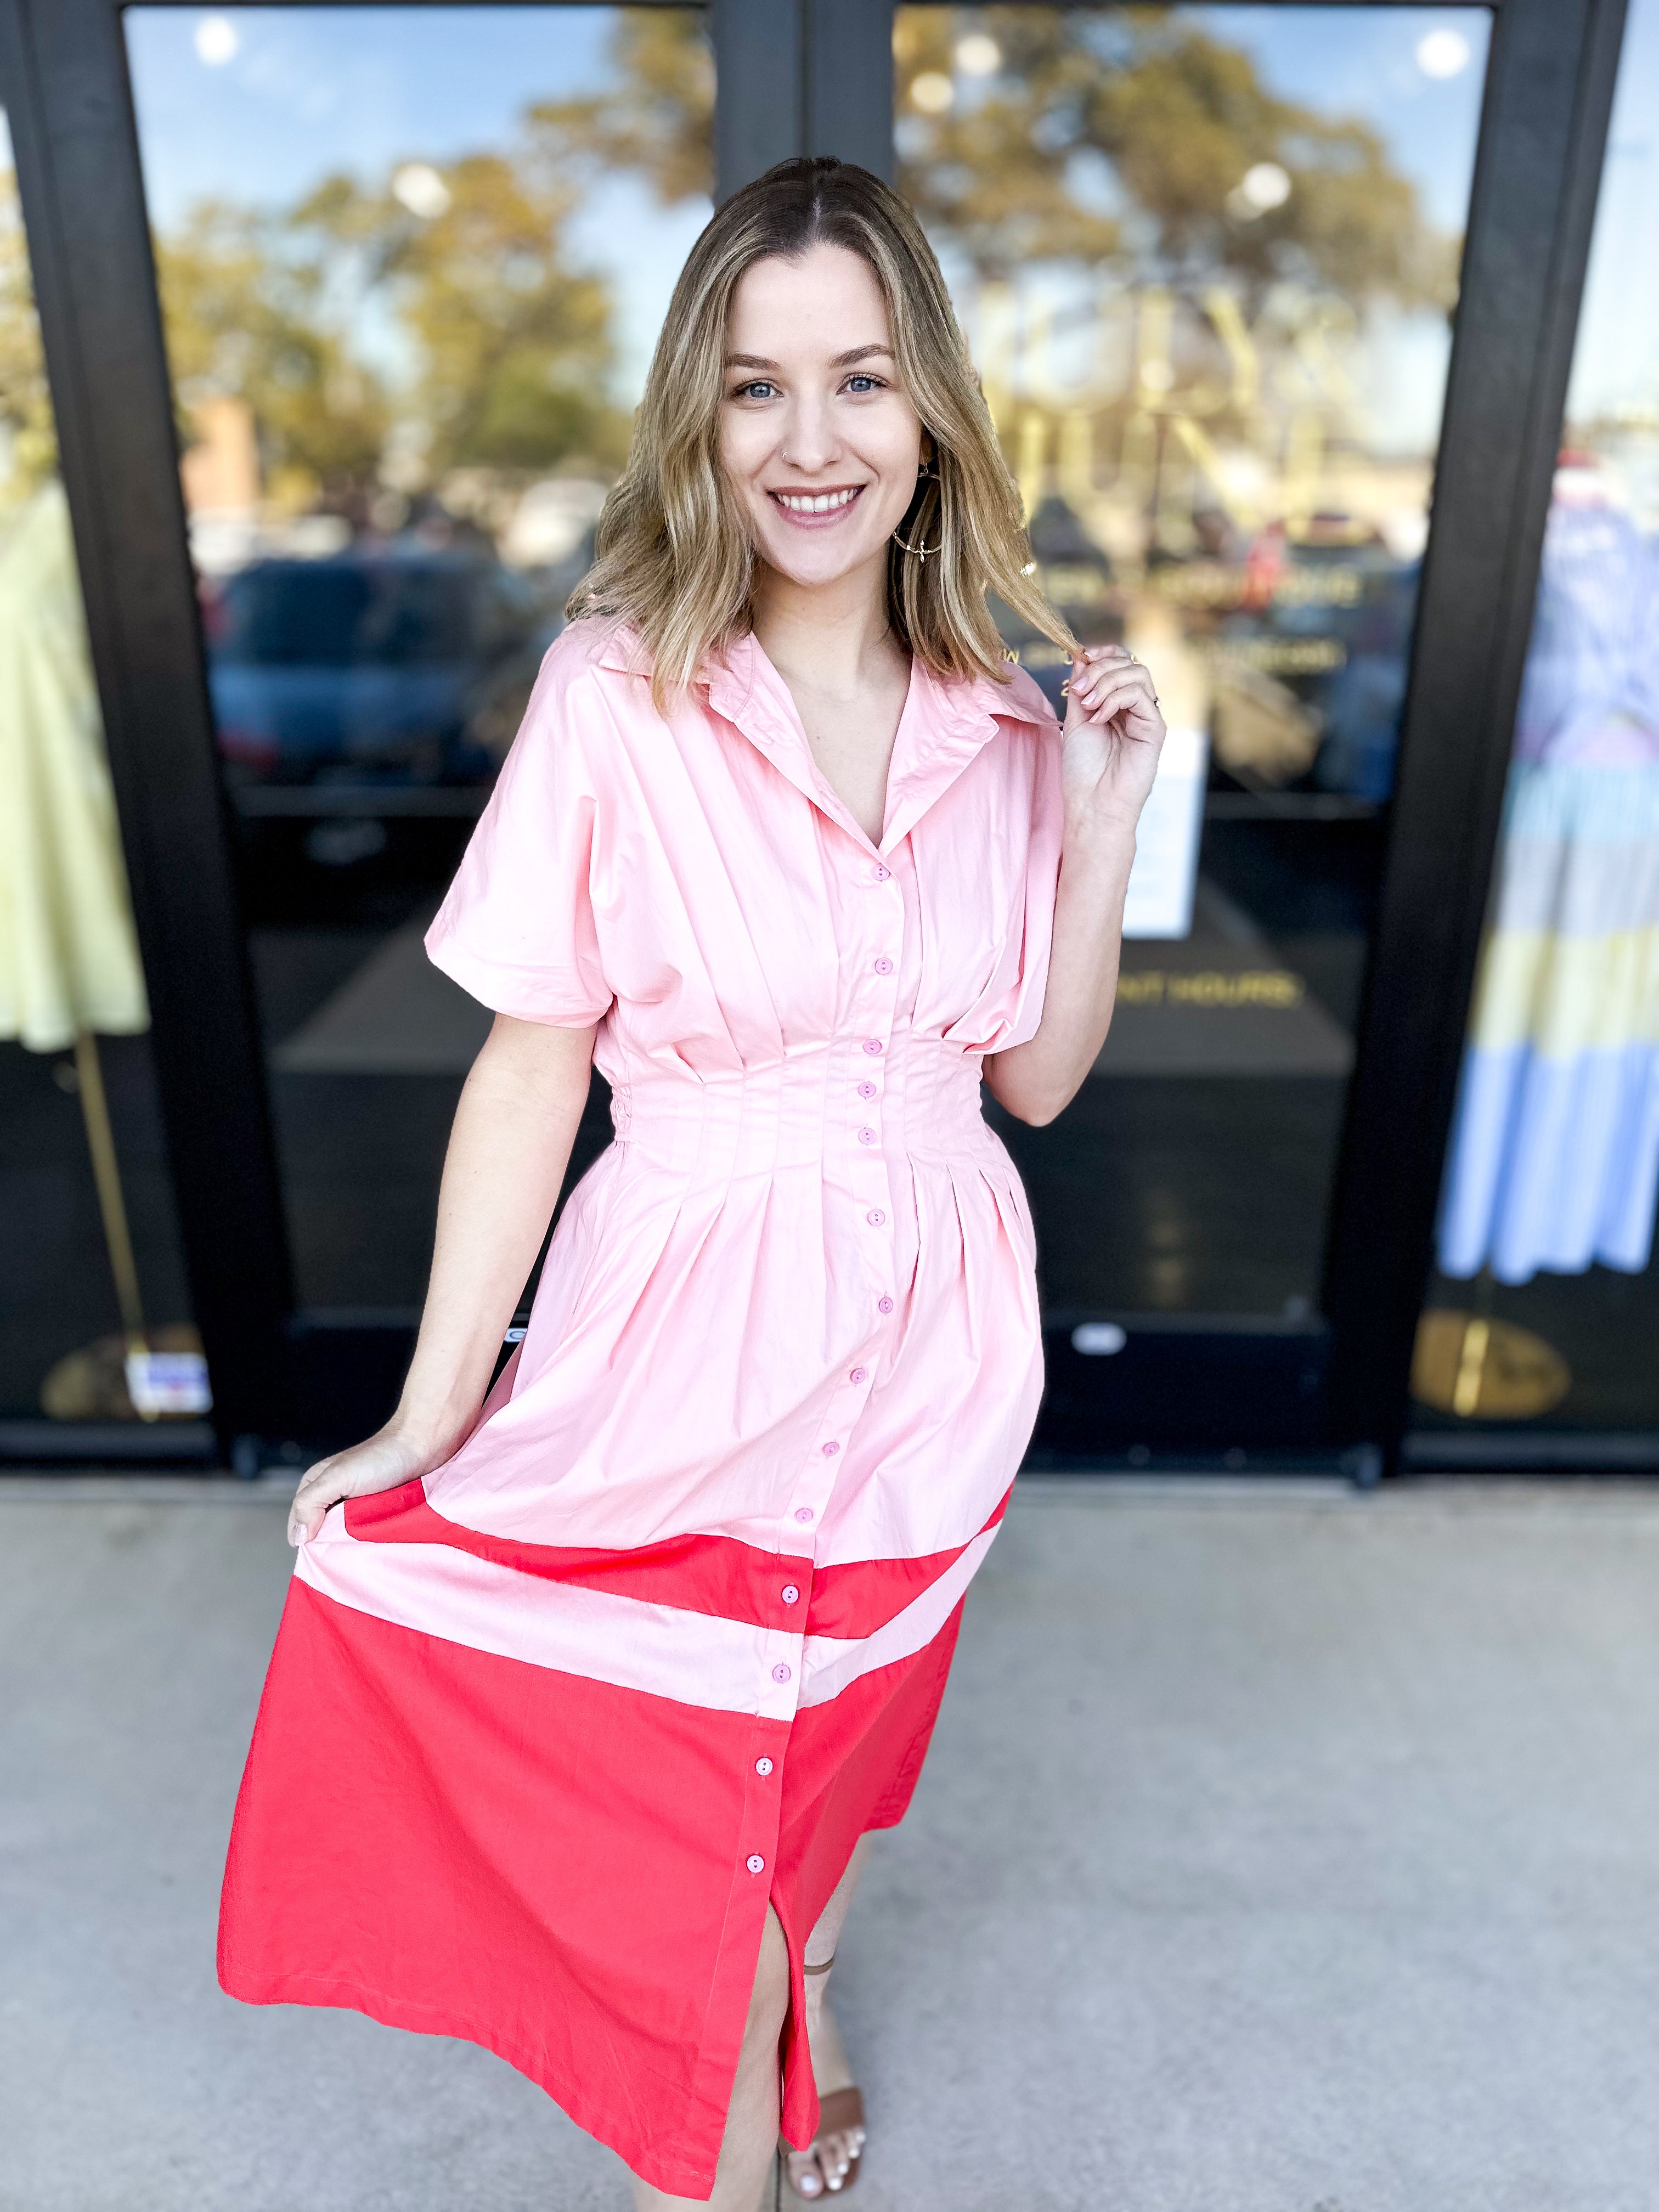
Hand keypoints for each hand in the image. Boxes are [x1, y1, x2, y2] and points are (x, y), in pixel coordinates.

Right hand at [287, 1419, 457, 1546]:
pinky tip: (379, 1548)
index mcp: (316, 1489)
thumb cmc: (381, 1457)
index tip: (325, 1559)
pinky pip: (370, 1537)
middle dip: (334, 1550)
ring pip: (348, 1540)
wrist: (425, 1444)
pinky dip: (373, 1543)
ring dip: (355, 1549)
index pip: (300, 1528)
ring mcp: (358, 1508)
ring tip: (366, 1554)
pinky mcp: (380, 1514)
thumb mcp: (338, 1477)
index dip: (309, 1544)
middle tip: (349, 1560)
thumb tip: (298, 1537)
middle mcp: (334, 1499)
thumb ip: (311, 1502)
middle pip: (324, 1537)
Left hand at [1060, 643, 1166, 832]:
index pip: (1119, 662)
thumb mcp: (1076, 719)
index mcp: (1116, 703)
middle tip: (1079, 690)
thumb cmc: (1083, 769)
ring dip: (1106, 682)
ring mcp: (1146, 716)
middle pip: (1128, 663)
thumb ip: (1082, 689)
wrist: (1093, 803)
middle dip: (1100, 669)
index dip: (1103, 653)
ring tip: (1088, 706)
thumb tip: (1081, 656)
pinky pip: (1140, 695)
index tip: (1082, 655)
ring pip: (1137, 673)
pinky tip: (1100, 717)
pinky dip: (1115, 699)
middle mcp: (1134, 707)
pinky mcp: (1155, 727)